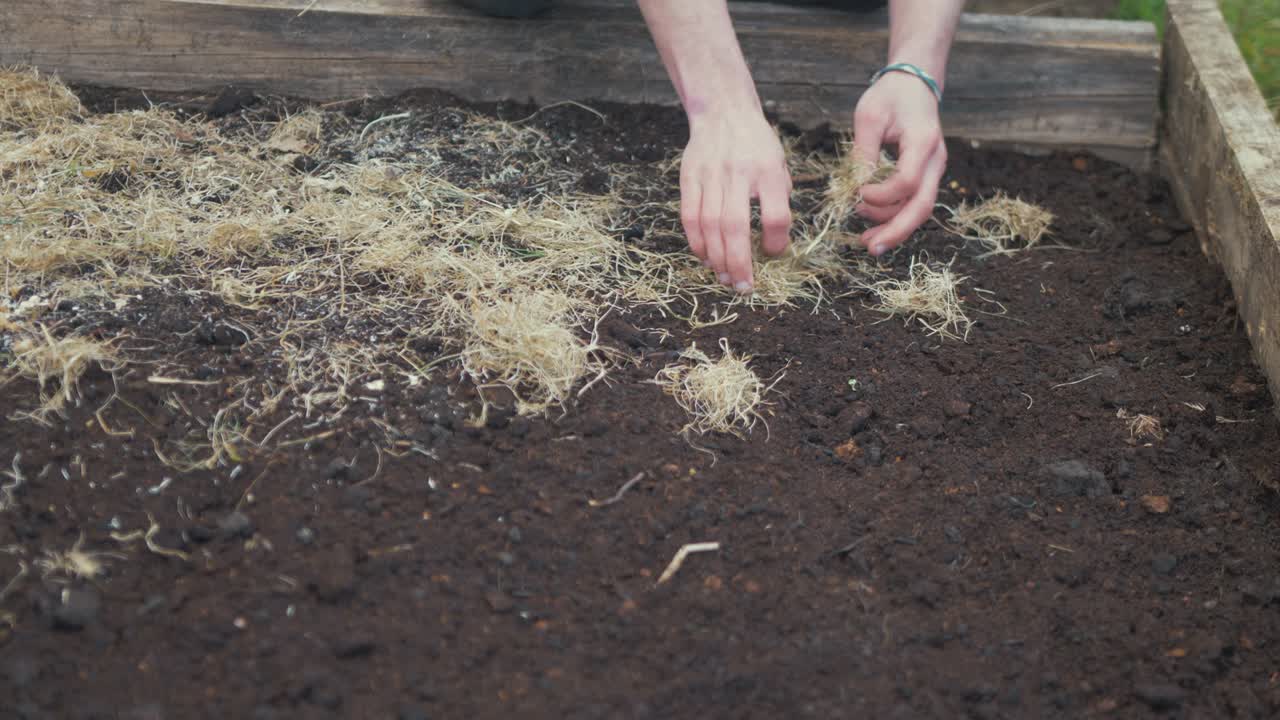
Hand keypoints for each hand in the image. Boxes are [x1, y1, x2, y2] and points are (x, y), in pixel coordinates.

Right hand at [680, 109, 791, 293]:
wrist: (723, 110)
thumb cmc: (756, 144)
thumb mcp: (779, 163)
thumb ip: (778, 198)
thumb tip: (775, 242)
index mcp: (768, 170)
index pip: (775, 214)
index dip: (775, 241)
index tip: (773, 253)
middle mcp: (739, 173)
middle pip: (735, 226)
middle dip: (739, 262)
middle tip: (743, 287)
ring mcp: (710, 175)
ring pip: (710, 225)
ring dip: (716, 257)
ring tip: (725, 278)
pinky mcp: (689, 177)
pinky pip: (689, 215)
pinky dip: (696, 241)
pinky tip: (705, 257)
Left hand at [851, 72, 947, 255]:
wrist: (915, 85)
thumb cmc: (890, 97)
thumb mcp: (869, 116)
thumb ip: (863, 152)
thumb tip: (855, 187)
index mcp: (922, 142)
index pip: (907, 181)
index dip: (881, 194)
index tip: (858, 192)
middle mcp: (935, 160)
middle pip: (922, 205)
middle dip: (896, 230)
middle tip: (871, 248)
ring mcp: (935, 170)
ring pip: (920, 209)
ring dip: (894, 228)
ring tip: (866, 239)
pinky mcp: (927, 175)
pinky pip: (915, 203)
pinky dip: (896, 217)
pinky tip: (875, 227)